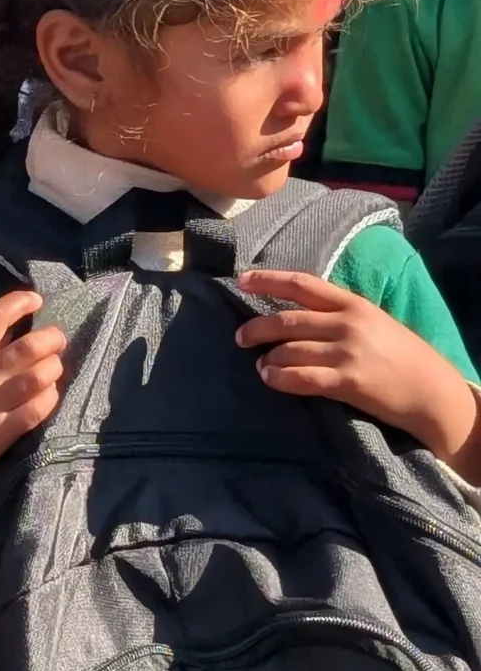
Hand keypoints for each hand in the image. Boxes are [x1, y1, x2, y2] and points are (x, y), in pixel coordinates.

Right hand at [0, 289, 66, 530]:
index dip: (20, 302)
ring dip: (54, 368)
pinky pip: (37, 410)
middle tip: (58, 340)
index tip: (36, 299)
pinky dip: (49, 398)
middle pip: (28, 347)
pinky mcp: (1, 433)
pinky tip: (49, 395)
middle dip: (52, 338)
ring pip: (38, 376)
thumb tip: (7, 336)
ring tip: (54, 367)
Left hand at [237, 271, 480, 470]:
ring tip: (260, 365)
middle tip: (240, 337)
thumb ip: (338, 314)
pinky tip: (270, 379)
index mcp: (353, 304)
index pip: (302, 284)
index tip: (241, 281)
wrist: (431, 389)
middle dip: (256, 328)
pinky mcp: (347, 381)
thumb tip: (295, 313)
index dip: (267, 280)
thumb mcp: (373, 321)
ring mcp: (347, 352)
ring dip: (266, 358)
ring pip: (288, 350)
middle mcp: (347, 324)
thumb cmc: (401, 355)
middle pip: (286, 320)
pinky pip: (300, 377)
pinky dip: (278, 378)